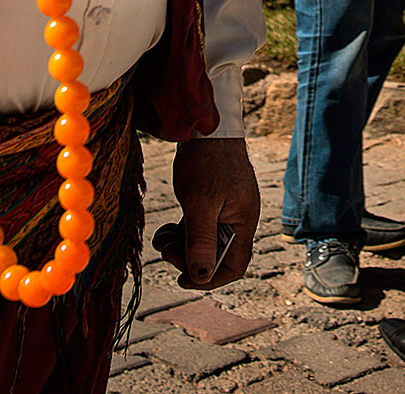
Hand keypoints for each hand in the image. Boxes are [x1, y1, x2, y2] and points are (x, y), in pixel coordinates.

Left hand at [169, 138, 258, 288]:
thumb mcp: (200, 202)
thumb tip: (200, 275)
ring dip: (182, 247)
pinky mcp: (213, 202)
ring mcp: (226, 210)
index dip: (210, 278)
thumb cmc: (207, 160)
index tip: (184, 279)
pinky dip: (183, 233)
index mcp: (242, 221)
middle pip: (217, 256)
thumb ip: (200, 240)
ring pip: (205, 243)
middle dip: (189, 259)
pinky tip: (167, 229)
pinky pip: (199, 228)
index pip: (234, 265)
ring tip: (162, 239)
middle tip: (166, 249)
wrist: (205, 126)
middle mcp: (238, 219)